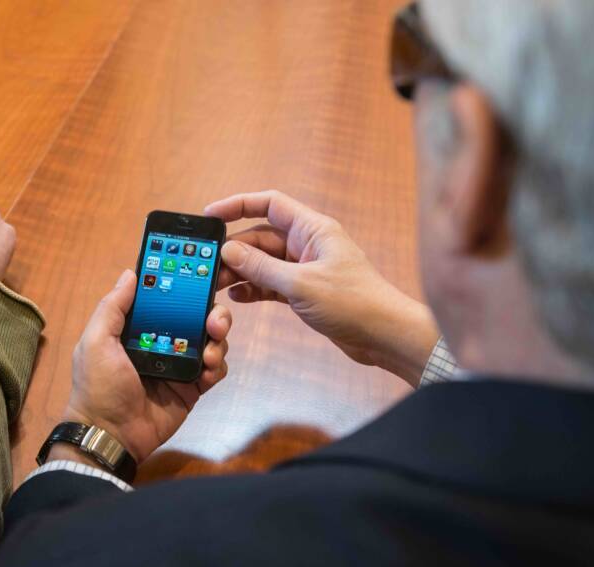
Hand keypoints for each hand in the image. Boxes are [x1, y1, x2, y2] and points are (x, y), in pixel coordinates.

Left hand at [63, 270, 231, 462]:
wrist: (111, 435)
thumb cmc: (98, 386)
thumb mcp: (96, 342)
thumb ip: (112, 307)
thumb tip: (131, 274)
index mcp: (139, 327)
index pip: (168, 299)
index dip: (186, 286)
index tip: (204, 274)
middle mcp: (163, 341)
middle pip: (197, 316)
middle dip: (212, 312)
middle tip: (213, 320)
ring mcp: (180, 365)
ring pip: (211, 340)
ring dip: (217, 340)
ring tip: (209, 351)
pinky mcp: (192, 388)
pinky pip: (214, 370)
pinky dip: (216, 366)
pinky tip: (207, 370)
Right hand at [205, 190, 438, 385]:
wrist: (384, 335)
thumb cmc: (354, 303)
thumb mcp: (300, 284)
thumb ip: (262, 267)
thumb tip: (229, 251)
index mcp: (313, 229)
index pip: (269, 204)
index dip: (238, 205)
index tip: (211, 215)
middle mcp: (308, 244)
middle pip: (261, 237)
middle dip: (235, 250)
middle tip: (209, 266)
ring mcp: (306, 268)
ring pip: (264, 263)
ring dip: (241, 272)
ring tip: (217, 285)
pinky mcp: (305, 292)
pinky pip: (272, 284)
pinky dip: (255, 289)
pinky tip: (237, 298)